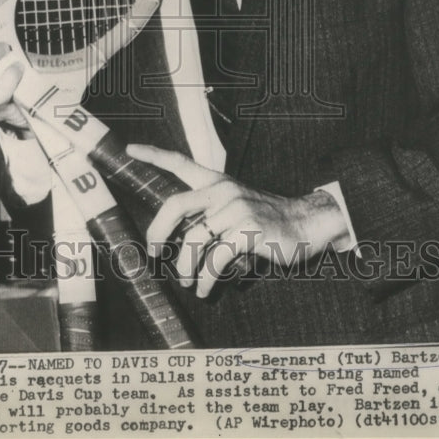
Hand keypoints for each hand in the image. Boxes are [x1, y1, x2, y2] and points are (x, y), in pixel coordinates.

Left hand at [127, 143, 349, 298]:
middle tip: (154, 252)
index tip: (130, 149)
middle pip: (175, 206)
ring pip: (194, 240)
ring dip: (186, 267)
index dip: (154, 155)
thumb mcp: (237, 208)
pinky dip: (207, 279)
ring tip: (188, 282)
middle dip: (157, 232)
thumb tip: (181, 247)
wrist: (307, 222)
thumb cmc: (268, 221)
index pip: (180, 162)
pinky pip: (216, 259)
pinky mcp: (248, 230)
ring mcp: (235, 209)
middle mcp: (223, 191)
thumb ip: (211, 217)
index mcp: (217, 182)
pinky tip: (206, 289)